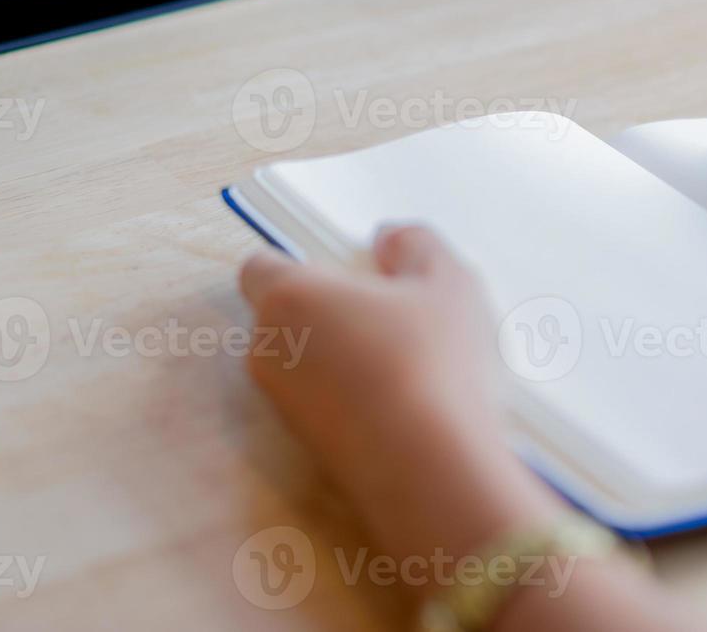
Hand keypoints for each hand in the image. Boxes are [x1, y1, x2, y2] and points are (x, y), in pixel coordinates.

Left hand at [239, 227, 560, 563]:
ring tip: (408, 364)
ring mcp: (283, 404)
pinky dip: (352, 397)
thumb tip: (389, 239)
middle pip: (286, 315)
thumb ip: (415, 244)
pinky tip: (405, 403)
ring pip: (306, 363)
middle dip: (329, 311)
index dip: (299, 263)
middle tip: (390, 315)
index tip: (349, 273)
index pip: (261, 265)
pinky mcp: (306, 447)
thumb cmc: (430, 359)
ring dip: (342, 357)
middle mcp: (269, 350)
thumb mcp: (445, 281)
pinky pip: (323, 404)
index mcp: (288, 296)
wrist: (427, 467)